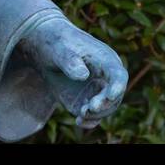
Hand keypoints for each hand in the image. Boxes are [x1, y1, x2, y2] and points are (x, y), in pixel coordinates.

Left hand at [20, 14, 126, 128]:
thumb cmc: (56, 43)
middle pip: (114, 96)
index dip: (117, 86)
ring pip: (104, 109)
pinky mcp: (86, 101)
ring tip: (81, 114)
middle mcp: (106, 78)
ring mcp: (97, 91)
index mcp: (106, 60)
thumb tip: (83, 75)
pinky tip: (79, 121)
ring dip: (95, 114)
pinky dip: (88, 120)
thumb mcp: (60, 49)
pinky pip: (93, 115)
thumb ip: (70, 61)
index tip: (110, 96)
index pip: (118, 75)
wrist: (46, 48)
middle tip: (88, 108)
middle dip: (104, 105)